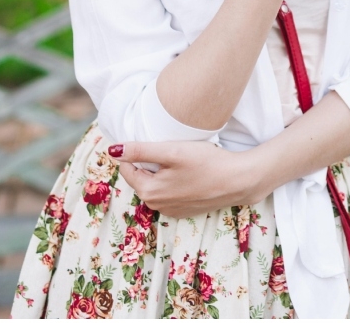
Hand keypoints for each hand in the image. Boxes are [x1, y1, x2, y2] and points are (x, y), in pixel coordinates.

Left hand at [109, 140, 262, 217]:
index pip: (127, 168)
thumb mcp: (172, 151)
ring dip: (159, 172)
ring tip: (176, 157)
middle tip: (166, 146)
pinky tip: (187, 171)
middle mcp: (156, 205)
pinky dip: (171, 181)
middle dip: (146, 162)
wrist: (237, 181)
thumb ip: (141, 150)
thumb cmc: (206, 162)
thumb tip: (112, 150)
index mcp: (149, 191)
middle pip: (141, 176)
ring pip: (155, 185)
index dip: (133, 151)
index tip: (147, 139)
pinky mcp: (184, 210)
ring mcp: (171, 210)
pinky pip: (168, 193)